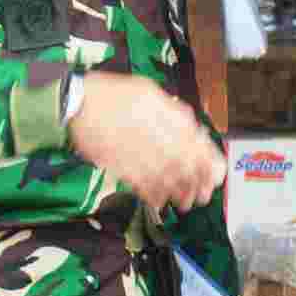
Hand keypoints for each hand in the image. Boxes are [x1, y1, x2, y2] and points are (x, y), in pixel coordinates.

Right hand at [67, 71, 225, 213]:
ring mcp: (139, 156)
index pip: (198, 148)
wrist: (79, 102)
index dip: (210, 164)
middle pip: (185, 168)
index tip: (216, 174)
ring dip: (179, 194)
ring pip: (166, 181)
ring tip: (186, 203)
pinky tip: (160, 202)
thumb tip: (191, 126)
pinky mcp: (121, 168)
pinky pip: (142, 187)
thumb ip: (174, 111)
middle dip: (198, 184)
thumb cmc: (115, 94)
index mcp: (168, 119)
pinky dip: (153, 196)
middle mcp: (157, 140)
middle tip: (204, 194)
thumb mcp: (151, 92)